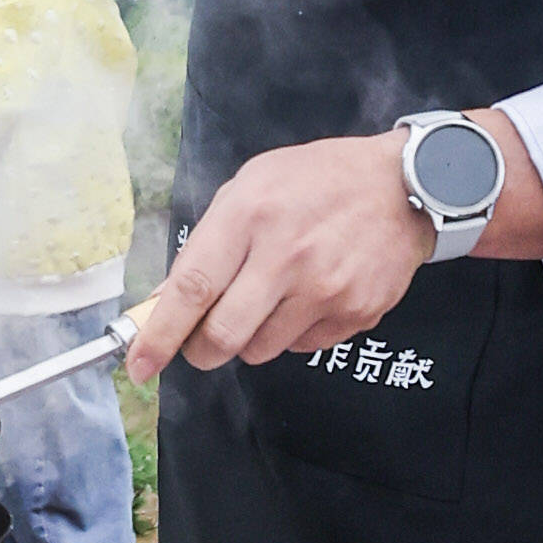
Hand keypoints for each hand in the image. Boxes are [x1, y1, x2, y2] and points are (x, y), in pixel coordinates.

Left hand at [126, 137, 430, 377]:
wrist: (403, 184)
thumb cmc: (318, 180)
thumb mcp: (251, 186)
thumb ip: (207, 243)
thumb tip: (165, 301)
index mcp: (251, 215)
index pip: (191, 289)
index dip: (159, 334)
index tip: (139, 363)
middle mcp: (287, 256)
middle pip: (222, 336)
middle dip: (200, 349)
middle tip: (200, 341)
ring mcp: (326, 289)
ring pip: (259, 350)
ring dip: (248, 338)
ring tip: (266, 300)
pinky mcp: (355, 313)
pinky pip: (302, 348)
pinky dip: (291, 334)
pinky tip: (306, 297)